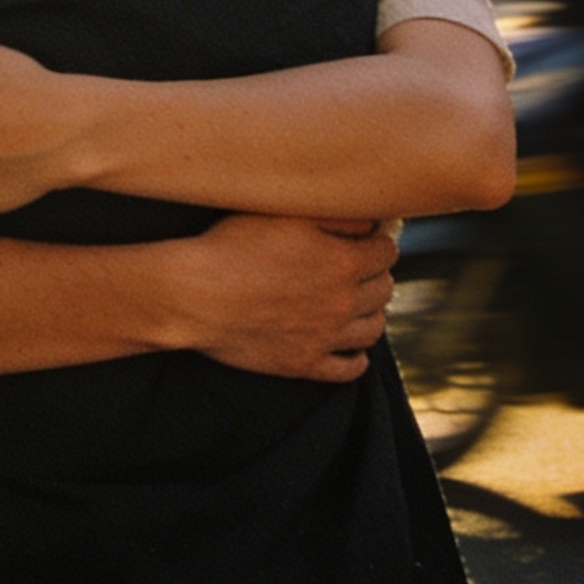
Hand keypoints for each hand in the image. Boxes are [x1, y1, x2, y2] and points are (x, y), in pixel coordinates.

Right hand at [163, 213, 398, 381]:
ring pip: (374, 328)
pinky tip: (348, 344)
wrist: (196, 294)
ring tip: (353, 300)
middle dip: (375, 273)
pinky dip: (356, 357)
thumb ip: (338, 216)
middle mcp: (343, 303)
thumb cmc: (235, 245)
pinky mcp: (304, 364)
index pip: (387, 251)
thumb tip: (375, 220)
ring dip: (370, 311)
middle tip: (356, 265)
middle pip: (384, 288)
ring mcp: (325, 338)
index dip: (378, 241)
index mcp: (344, 263)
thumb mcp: (287, 214)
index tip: (366, 237)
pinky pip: (349, 369)